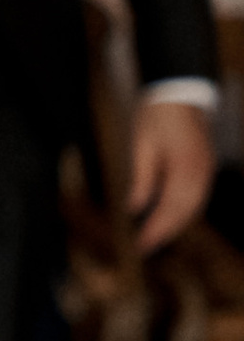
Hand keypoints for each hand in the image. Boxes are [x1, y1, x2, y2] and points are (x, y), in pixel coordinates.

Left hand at [129, 95, 216, 250]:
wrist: (179, 93)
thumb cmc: (156, 116)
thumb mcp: (141, 145)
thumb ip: (141, 178)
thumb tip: (134, 209)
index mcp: (184, 167)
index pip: (170, 208)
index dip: (156, 229)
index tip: (141, 245)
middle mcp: (200, 172)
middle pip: (185, 212)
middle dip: (166, 232)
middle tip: (145, 247)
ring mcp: (206, 170)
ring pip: (194, 207)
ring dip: (176, 224)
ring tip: (155, 237)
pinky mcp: (206, 167)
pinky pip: (198, 197)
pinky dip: (184, 211)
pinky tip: (170, 218)